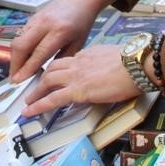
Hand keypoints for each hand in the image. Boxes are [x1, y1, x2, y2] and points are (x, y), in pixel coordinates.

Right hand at [9, 0, 116, 81]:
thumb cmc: (82, 23)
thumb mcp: (78, 44)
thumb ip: (61, 59)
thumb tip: (45, 76)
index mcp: (60, 32)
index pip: (38, 53)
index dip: (26, 69)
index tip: (18, 81)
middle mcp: (44, 24)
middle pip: (21, 46)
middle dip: (15, 64)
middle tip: (14, 78)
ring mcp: (36, 19)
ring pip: (17, 40)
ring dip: (14, 57)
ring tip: (17, 71)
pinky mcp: (31, 17)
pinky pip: (20, 35)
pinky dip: (19, 48)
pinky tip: (23, 58)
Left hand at [20, 46, 140, 116]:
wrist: (136, 64)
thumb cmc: (134, 63)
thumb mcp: (115, 58)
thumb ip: (106, 64)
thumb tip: (107, 72)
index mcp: (88, 54)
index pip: (68, 62)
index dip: (59, 70)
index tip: (55, 77)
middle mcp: (78, 62)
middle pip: (53, 68)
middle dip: (42, 78)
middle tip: (34, 88)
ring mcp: (76, 76)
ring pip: (48, 81)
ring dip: (36, 91)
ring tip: (28, 101)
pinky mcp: (77, 90)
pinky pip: (52, 99)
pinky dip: (38, 105)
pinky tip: (29, 111)